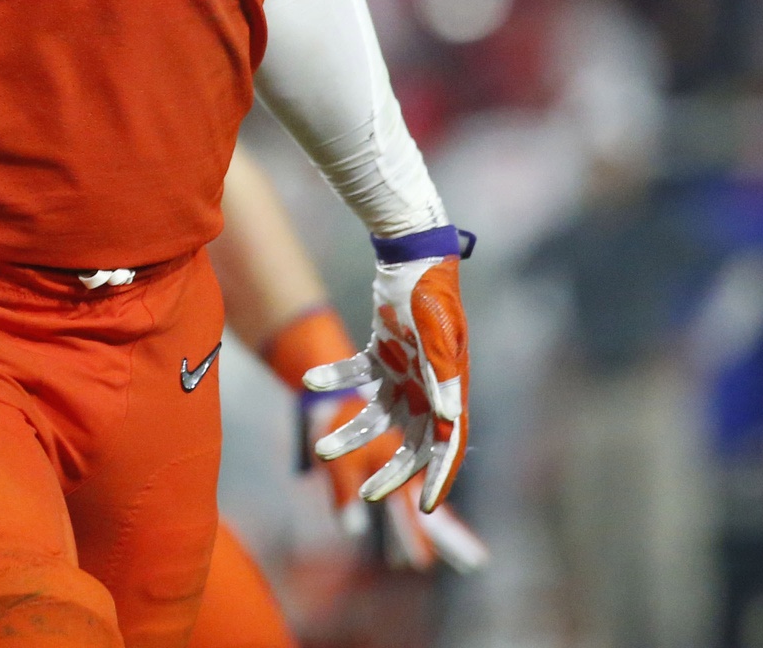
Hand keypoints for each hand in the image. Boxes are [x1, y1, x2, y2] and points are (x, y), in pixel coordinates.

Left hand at [308, 229, 470, 512]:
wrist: (410, 255)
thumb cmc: (430, 295)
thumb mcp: (438, 338)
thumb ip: (442, 379)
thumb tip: (446, 421)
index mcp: (451, 389)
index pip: (450, 445)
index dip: (441, 478)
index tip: (425, 507)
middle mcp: (429, 386)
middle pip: (411, 441)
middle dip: (391, 471)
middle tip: (365, 494)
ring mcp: (405, 371)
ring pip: (378, 416)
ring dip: (352, 432)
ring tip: (322, 448)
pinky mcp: (383, 353)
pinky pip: (356, 376)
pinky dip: (335, 378)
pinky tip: (310, 382)